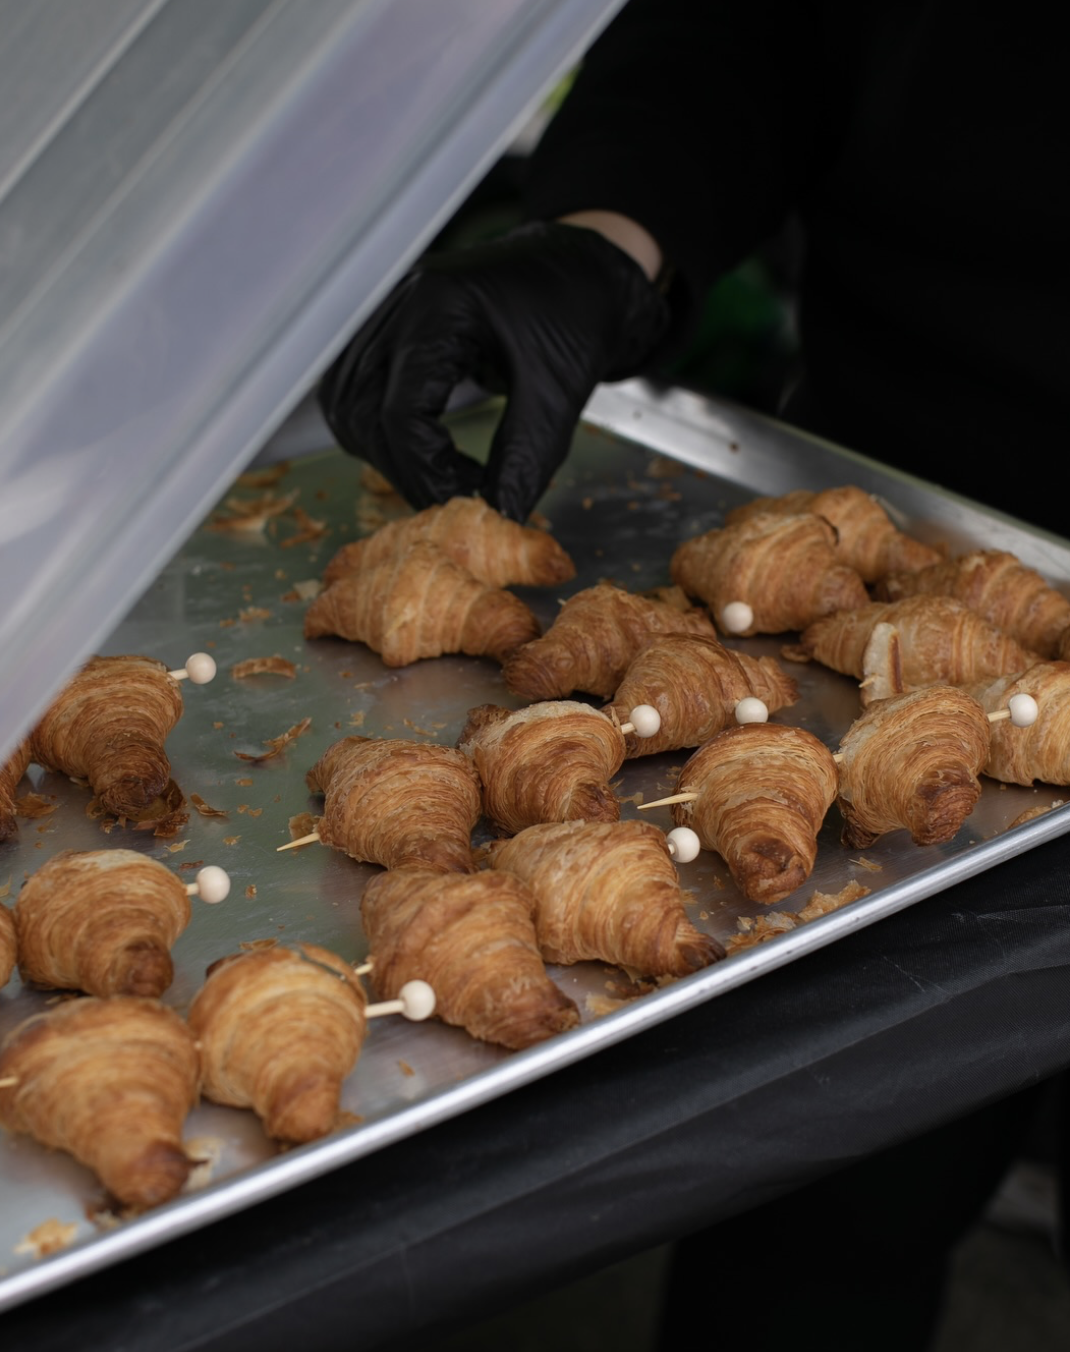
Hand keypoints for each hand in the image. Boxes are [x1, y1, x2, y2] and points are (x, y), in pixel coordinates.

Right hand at [318, 220, 668, 520]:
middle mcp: (400, 304)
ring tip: (442, 474)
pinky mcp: (392, 329)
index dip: (426, 471)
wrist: (586, 271)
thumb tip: (499, 515)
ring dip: (384, 452)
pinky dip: (379, 428)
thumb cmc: (578, 310)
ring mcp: (389, 314)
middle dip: (403, 468)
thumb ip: (524, 458)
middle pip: (361, 411)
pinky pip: (356, 389)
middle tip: (454, 497)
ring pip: (347, 402)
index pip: (399, 410)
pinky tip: (426, 448)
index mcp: (440, 306)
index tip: (463, 503)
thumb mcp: (559, 390)